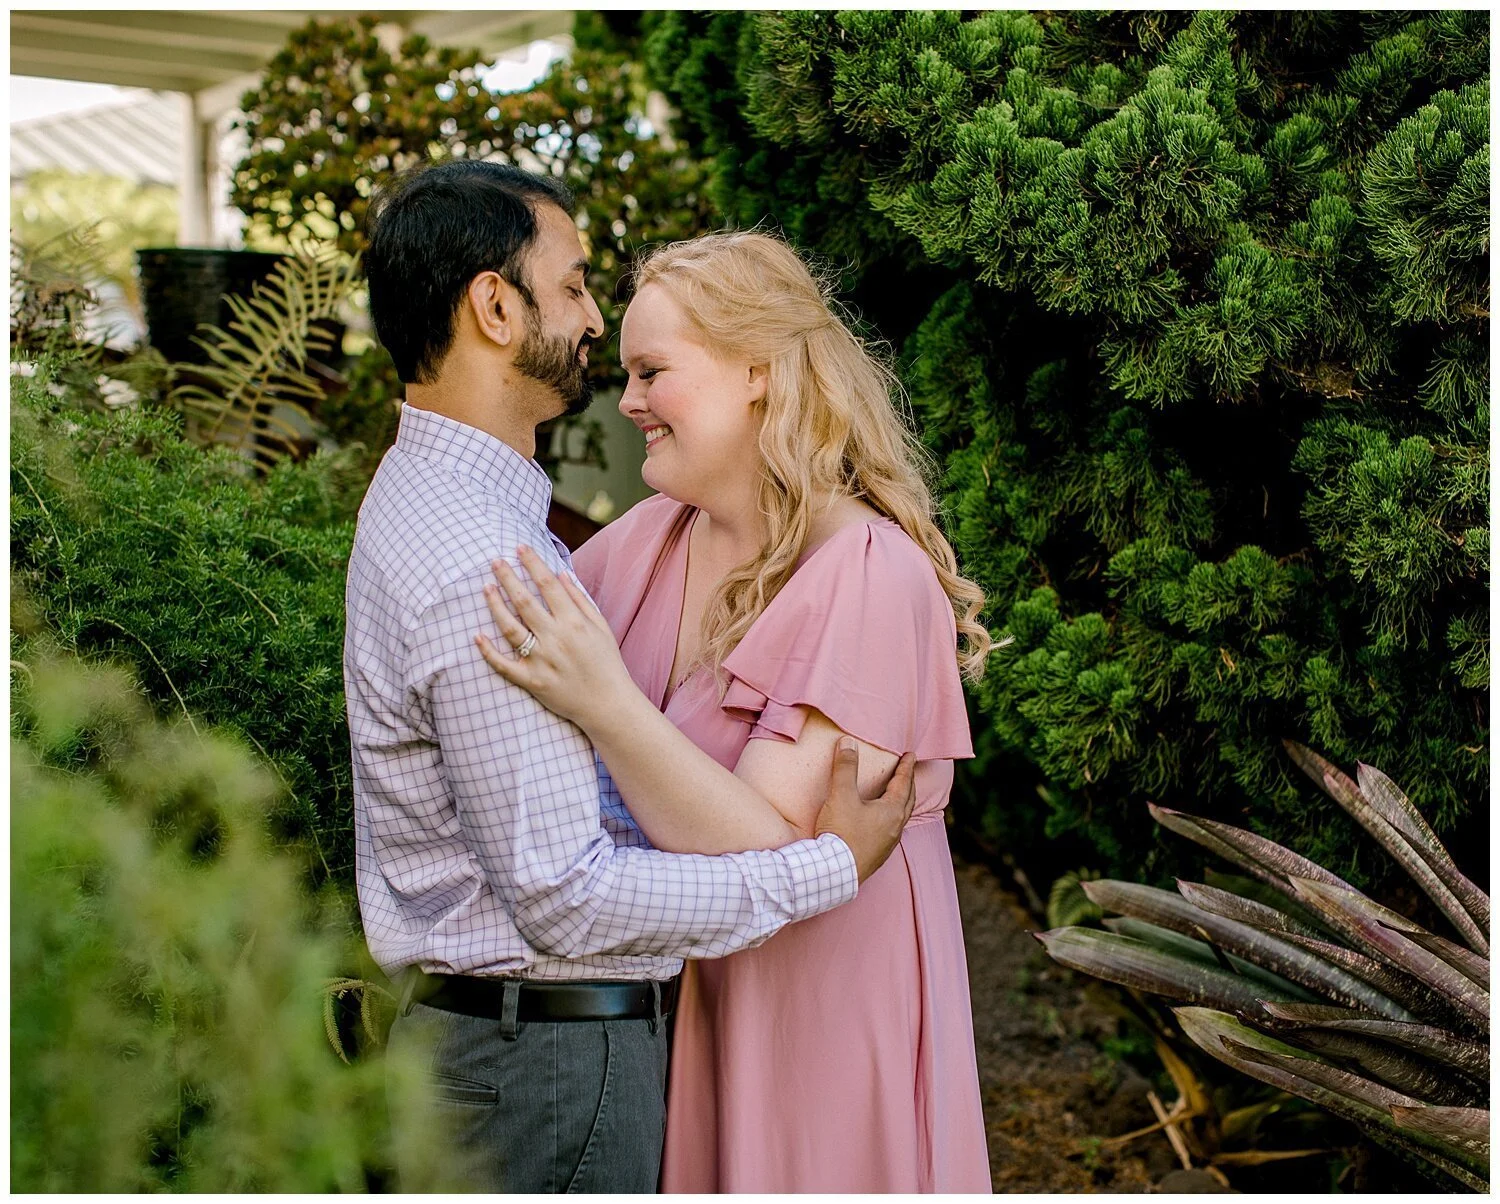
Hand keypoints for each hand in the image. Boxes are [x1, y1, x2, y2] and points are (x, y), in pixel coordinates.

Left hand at [475, 546, 635, 728]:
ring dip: (495, 606)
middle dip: (508, 578)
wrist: (607, 704)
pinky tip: (476, 635)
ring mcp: (541, 660)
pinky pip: (504, 665)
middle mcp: (556, 639)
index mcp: (574, 623)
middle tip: (494, 561)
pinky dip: (488, 651)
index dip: (533, 564)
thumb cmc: (606, 663)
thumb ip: (580, 600)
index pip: (548, 585)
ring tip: (485, 588)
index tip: (520, 548)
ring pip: (510, 628)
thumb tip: (561, 575)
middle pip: (524, 602)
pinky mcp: (531, 681)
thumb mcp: (601, 627)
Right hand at [813, 738, 917, 883]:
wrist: (835, 873)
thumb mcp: (841, 795)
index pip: (903, 783)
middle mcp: (895, 828)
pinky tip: (882, 823)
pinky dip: (892, 820)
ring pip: (901, 818)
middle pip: (908, 801)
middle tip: (908, 772)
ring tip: (898, 795)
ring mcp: (888, 844)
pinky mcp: (878, 856)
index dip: (906, 767)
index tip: (911, 755)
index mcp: (892, 811)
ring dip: (902, 803)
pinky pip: (891, 832)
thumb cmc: (841, 833)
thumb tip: (848, 743)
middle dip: (909, 784)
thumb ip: (845, 767)